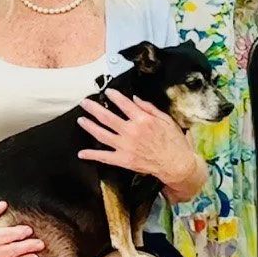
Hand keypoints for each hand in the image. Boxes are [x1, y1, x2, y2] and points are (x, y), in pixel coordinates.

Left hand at [77, 90, 202, 193]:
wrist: (176, 165)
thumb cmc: (174, 142)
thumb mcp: (166, 120)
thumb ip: (149, 108)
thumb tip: (134, 98)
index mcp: (142, 120)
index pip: (123, 104)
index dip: (113, 96)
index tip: (107, 92)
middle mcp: (131, 131)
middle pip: (107, 117)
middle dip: (93, 108)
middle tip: (84, 103)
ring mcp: (125, 146)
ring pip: (102, 134)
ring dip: (89, 126)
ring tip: (81, 120)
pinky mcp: (123, 160)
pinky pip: (104, 157)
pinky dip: (92, 155)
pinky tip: (82, 153)